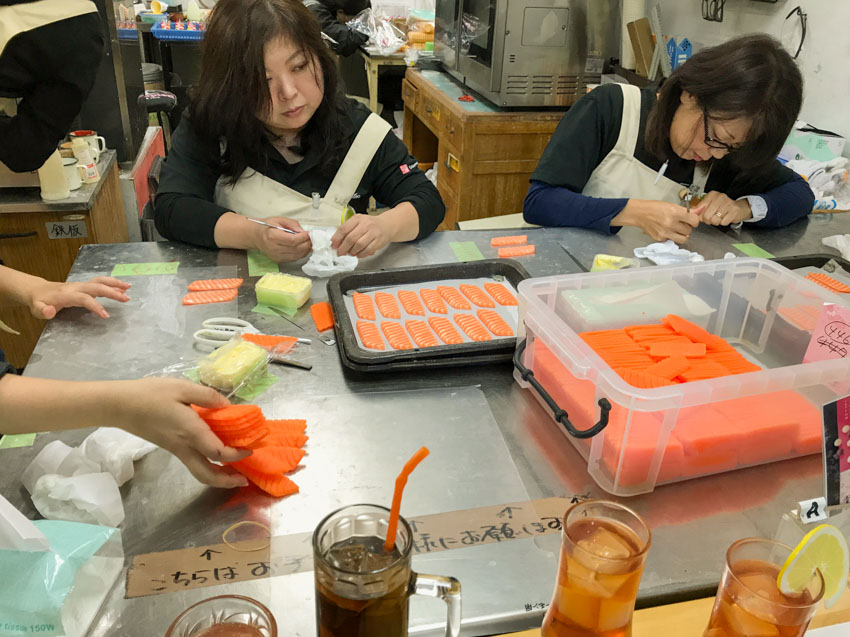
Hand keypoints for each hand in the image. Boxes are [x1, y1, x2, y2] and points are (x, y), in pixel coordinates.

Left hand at [28, 276, 130, 318]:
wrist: (38, 290)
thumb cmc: (39, 301)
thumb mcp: (36, 309)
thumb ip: (42, 311)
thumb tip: (49, 311)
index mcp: (66, 294)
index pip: (84, 298)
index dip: (95, 306)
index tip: (106, 316)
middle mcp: (76, 287)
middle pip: (96, 286)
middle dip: (112, 292)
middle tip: (126, 299)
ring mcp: (81, 285)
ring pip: (99, 281)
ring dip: (114, 283)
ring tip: (128, 288)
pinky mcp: (84, 286)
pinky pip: (99, 282)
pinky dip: (111, 283)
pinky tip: (121, 287)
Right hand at [110, 378, 250, 488]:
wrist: (120, 405)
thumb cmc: (150, 394)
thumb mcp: (182, 388)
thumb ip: (207, 396)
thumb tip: (227, 406)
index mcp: (190, 432)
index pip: (217, 452)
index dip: (236, 454)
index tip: (250, 449)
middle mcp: (184, 446)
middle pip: (206, 475)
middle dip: (226, 481)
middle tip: (243, 480)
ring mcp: (176, 449)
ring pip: (199, 472)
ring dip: (218, 477)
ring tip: (234, 473)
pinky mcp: (170, 447)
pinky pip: (193, 462)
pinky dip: (208, 465)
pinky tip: (216, 454)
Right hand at [255, 217, 311, 261]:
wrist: (256, 236)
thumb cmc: (267, 226)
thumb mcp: (279, 219)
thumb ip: (292, 224)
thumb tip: (302, 231)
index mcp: (273, 236)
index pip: (292, 240)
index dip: (303, 238)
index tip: (309, 233)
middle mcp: (274, 248)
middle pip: (296, 249)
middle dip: (307, 243)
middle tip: (312, 238)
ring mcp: (276, 256)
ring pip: (296, 255)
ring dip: (306, 249)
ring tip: (309, 242)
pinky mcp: (278, 260)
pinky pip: (294, 258)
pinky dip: (301, 254)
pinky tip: (304, 248)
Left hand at [331, 214, 390, 257]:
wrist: (386, 225)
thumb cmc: (369, 225)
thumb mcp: (357, 222)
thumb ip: (347, 230)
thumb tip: (336, 242)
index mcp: (358, 219)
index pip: (344, 229)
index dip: (337, 239)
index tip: (333, 245)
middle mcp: (366, 224)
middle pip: (351, 238)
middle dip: (343, 248)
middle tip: (340, 253)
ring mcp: (373, 233)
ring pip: (359, 245)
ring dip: (352, 251)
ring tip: (350, 253)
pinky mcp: (379, 241)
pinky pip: (367, 250)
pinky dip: (361, 254)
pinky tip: (358, 254)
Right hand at [618, 199, 699, 243]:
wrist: (640, 213)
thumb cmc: (655, 208)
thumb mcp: (672, 205)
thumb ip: (687, 210)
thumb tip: (700, 210)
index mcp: (675, 212)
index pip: (694, 221)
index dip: (694, 220)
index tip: (691, 220)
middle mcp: (670, 223)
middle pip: (689, 230)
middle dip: (686, 227)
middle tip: (680, 223)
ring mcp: (665, 232)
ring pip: (683, 239)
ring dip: (682, 235)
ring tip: (677, 230)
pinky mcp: (660, 238)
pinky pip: (672, 240)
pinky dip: (672, 237)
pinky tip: (667, 231)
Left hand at [692, 191, 751, 225]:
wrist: (739, 208)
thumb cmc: (723, 207)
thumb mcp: (711, 204)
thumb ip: (700, 208)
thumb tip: (691, 212)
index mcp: (712, 195)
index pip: (700, 208)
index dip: (700, 215)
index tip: (703, 215)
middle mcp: (720, 197)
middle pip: (706, 216)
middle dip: (708, 220)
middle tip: (713, 217)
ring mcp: (727, 204)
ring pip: (714, 220)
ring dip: (716, 222)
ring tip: (720, 217)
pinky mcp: (734, 211)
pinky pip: (723, 222)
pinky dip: (723, 222)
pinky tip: (726, 217)